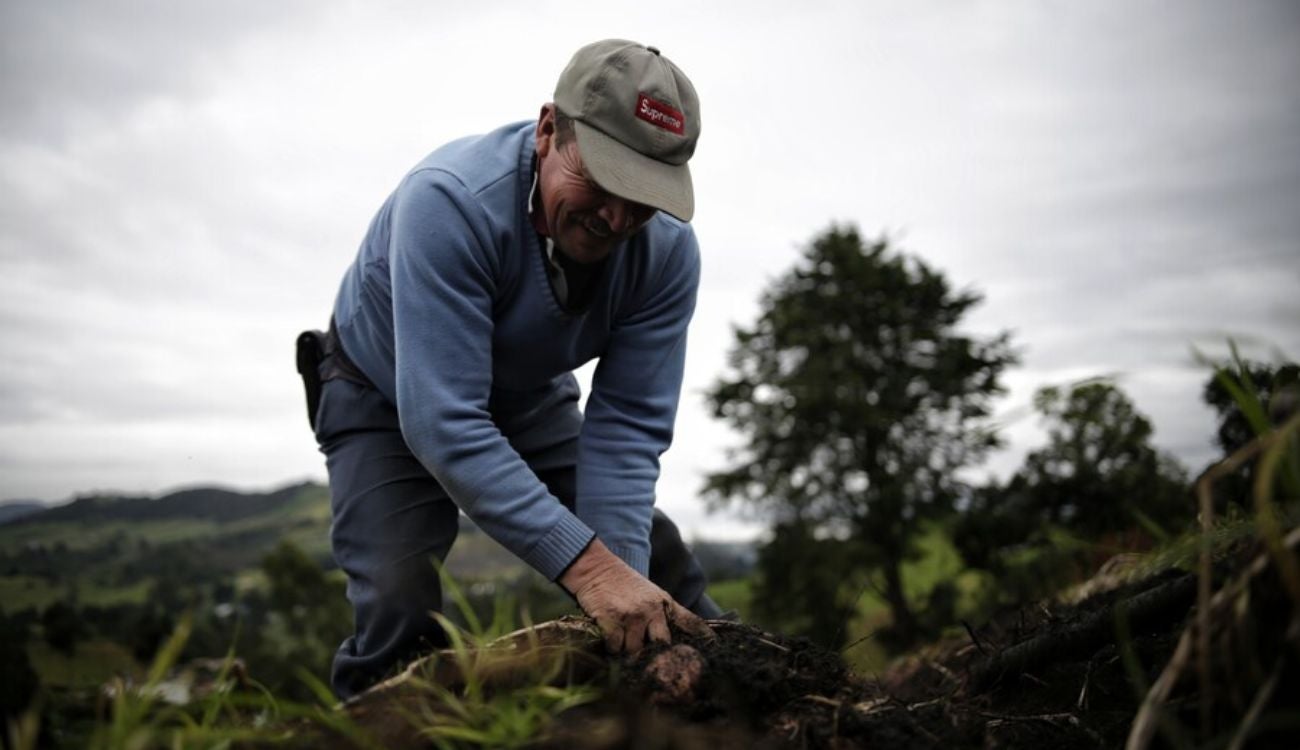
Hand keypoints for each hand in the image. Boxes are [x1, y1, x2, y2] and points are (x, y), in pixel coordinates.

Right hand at [560, 539, 712, 654]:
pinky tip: (609, 640)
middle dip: (656, 657)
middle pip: (662, 646)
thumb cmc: (623, 584)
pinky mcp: (611, 619)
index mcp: (664, 603)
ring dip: (628, 653)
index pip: (690, 622)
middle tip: (652, 666)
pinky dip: (611, 649)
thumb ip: (663, 613)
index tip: (716, 649)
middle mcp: (652, 610)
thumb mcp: (651, 594)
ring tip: (623, 647)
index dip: (705, 637)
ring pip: (634, 651)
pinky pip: (615, 647)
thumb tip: (674, 640)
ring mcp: (632, 615)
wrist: (597, 568)